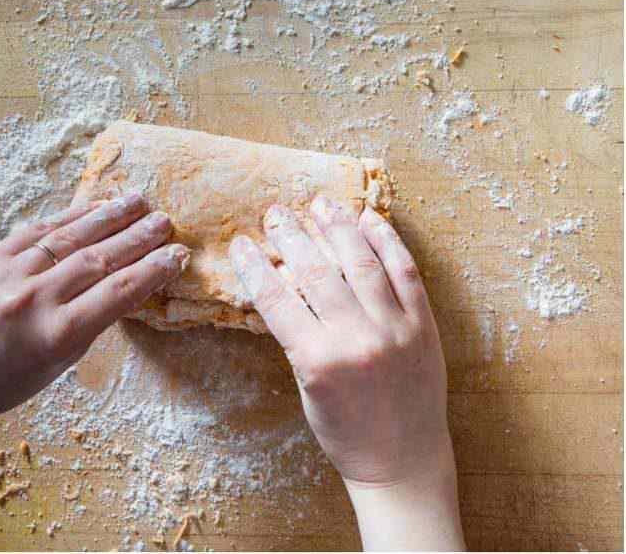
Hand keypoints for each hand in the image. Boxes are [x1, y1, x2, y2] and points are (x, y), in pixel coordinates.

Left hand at [0, 195, 187, 472]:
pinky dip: (67, 217)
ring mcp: (7, 273)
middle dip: (137, 237)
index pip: (118, 292)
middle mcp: (33, 299)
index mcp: (55, 335)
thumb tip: (126, 284)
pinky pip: (36, 231)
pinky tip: (91, 207)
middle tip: (165, 221)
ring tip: (136, 201)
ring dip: (107, 216)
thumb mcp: (55, 365)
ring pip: (68, 236)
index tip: (177, 255)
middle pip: (98, 258)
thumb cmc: (1, 382)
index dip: (152, 271)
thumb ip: (89, 323)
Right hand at [231, 199, 464, 550]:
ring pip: (361, 263)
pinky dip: (387, 243)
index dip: (254, 266)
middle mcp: (358, 340)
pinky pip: (405, 273)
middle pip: (316, 271)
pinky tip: (369, 220)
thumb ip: (297, 335)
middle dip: (291, 236)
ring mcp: (396, 330)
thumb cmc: (345, 430)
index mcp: (319, 360)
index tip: (240, 242)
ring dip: (337, 227)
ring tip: (320, 204)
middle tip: (275, 213)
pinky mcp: (424, 327)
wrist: (402, 462)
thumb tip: (282, 283)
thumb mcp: (306, 385)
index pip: (276, 298)